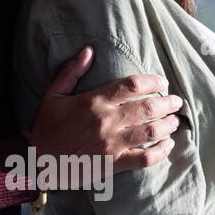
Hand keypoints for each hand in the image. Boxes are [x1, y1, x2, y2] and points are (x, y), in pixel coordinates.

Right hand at [30, 47, 184, 175]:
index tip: (162, 82)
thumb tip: (89, 50)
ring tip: (175, 120)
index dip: (153, 81)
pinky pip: (145, 158)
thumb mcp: (53, 95)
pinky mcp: (114, 164)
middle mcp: (107, 122)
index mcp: (94, 102)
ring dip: (168, 125)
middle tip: (177, 101)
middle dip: (168, 102)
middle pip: (148, 107)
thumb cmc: (46, 128)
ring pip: (151, 131)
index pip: (132, 85)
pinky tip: (168, 145)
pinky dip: (161, 151)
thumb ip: (72, 71)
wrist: (37, 162)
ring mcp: (112, 144)